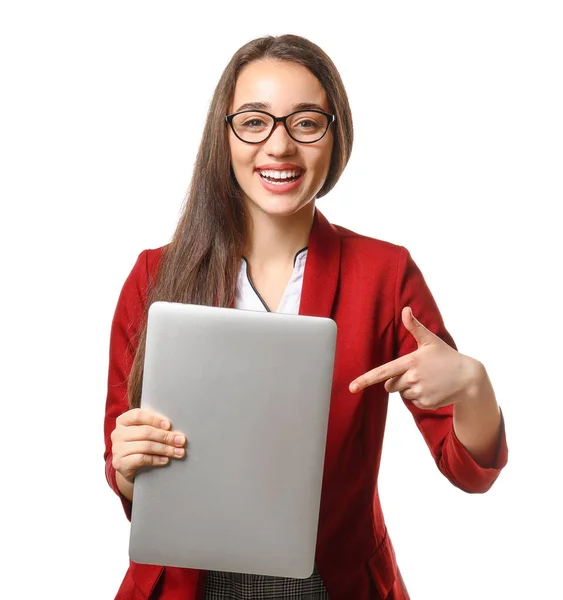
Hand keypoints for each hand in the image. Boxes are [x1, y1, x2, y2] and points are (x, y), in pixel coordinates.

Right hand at [111, 408, 186, 483]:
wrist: (129, 467)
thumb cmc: (140, 444)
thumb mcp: (145, 432)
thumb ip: (155, 426)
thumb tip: (176, 429)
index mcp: (123, 421)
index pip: (138, 415)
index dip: (155, 419)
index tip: (169, 425)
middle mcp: (117, 433)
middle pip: (145, 432)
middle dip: (166, 436)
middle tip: (181, 440)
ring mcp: (117, 449)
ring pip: (146, 446)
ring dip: (165, 449)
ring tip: (178, 452)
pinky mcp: (119, 463)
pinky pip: (141, 459)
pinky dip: (156, 459)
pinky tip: (166, 460)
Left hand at [349, 306, 479, 410]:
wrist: (469, 378)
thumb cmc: (447, 357)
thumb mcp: (430, 340)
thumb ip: (414, 326)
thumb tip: (405, 309)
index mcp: (410, 361)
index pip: (383, 372)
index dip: (365, 380)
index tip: (352, 387)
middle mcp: (413, 378)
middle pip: (390, 385)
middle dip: (398, 380)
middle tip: (417, 373)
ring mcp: (420, 392)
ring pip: (402, 394)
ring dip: (410, 389)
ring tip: (428, 380)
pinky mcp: (426, 404)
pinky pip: (414, 402)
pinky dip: (421, 397)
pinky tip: (433, 389)